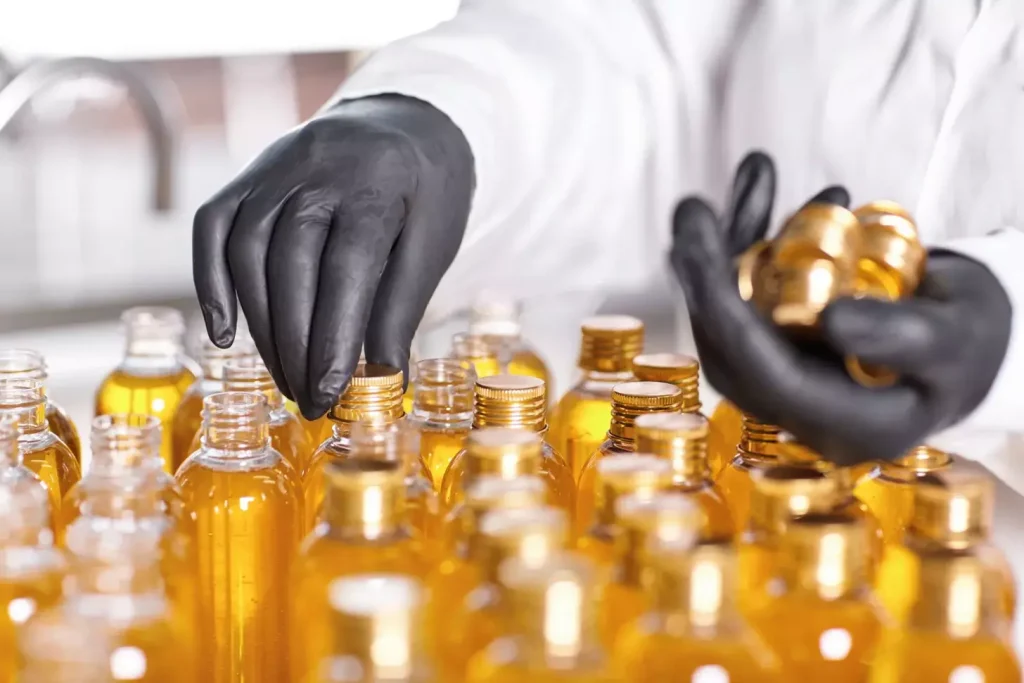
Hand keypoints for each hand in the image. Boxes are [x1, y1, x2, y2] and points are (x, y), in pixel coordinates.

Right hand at [193, 95, 473, 418]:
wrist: (403, 121)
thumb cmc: (426, 193)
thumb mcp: (433, 244)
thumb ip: (402, 308)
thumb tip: (384, 383)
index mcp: (375, 186)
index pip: (346, 269)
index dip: (333, 338)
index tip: (329, 395)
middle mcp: (316, 171)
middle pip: (290, 266)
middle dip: (295, 344)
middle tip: (308, 401)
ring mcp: (274, 168)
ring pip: (247, 252)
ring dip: (259, 326)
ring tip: (284, 378)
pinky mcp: (247, 176)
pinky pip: (212, 228)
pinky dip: (210, 283)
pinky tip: (223, 335)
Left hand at [670, 152, 1011, 464]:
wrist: (967, 345)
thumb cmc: (969, 344)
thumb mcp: (955, 338)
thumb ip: (901, 336)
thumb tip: (833, 320)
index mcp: (847, 425)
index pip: (768, 376)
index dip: (726, 315)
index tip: (699, 253)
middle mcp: (803, 411)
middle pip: (733, 345)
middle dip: (706, 273)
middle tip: (693, 209)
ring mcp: (784, 379)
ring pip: (735, 312)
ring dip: (729, 243)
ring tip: (749, 176)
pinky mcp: (776, 346)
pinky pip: (748, 294)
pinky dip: (750, 239)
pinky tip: (759, 187)